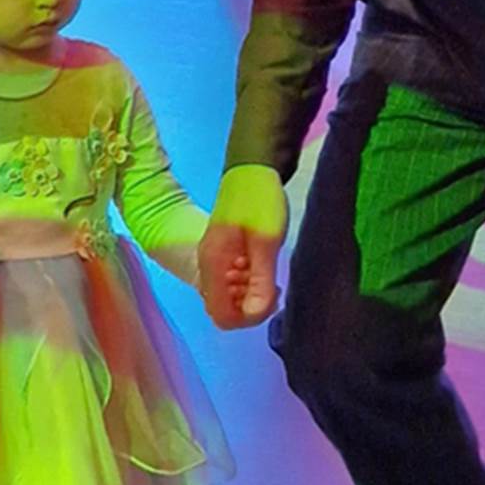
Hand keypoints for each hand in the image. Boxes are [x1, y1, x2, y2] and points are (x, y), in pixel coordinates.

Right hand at [197, 165, 288, 329]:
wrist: (254, 167)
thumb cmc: (259, 200)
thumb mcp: (267, 242)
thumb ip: (261, 280)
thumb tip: (258, 313)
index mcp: (212, 265)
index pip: (222, 316)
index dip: (248, 318)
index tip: (270, 300)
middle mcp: (208, 267)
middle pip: (225, 310)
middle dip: (252, 307)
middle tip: (276, 287)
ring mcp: (215, 261)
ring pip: (230, 297)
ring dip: (252, 295)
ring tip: (273, 277)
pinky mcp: (225, 255)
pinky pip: (233, 282)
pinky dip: (250, 283)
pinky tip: (266, 268)